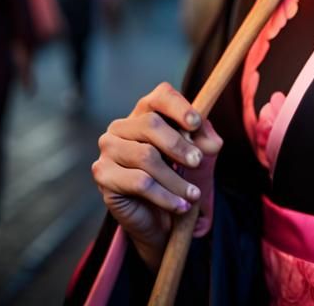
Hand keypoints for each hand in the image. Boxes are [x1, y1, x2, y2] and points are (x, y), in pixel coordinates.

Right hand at [91, 81, 222, 272]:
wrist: (156, 216)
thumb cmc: (175, 176)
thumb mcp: (196, 154)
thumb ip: (204, 141)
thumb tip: (210, 141)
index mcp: (146, 111)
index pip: (161, 96)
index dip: (179, 107)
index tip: (196, 123)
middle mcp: (122, 126)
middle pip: (151, 124)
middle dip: (179, 145)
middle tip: (197, 162)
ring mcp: (109, 149)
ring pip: (146, 156)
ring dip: (175, 179)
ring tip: (193, 194)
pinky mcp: (103, 175)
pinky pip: (139, 183)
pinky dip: (165, 196)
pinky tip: (180, 205)